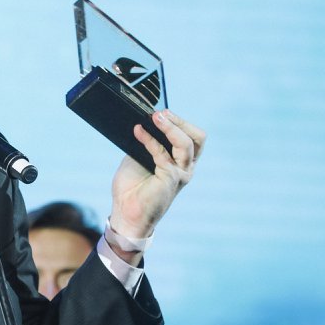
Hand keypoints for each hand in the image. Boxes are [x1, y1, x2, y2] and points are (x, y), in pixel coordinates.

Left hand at [109, 109, 205, 243]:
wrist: (125, 212)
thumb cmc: (132, 188)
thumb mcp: (139, 157)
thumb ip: (147, 142)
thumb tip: (142, 121)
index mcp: (181, 162)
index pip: (193, 137)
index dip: (180, 122)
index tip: (161, 112)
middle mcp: (186, 167)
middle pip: (198, 138)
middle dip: (180, 122)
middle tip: (160, 114)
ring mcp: (180, 173)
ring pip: (187, 143)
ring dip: (170, 127)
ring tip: (154, 117)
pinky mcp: (170, 179)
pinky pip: (162, 153)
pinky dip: (149, 140)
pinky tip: (138, 132)